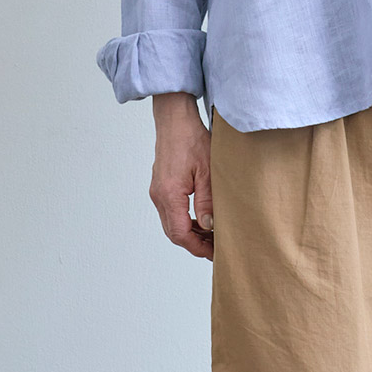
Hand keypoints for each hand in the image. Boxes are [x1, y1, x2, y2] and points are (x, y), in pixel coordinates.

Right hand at [149, 93, 213, 259]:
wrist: (175, 119)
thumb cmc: (191, 139)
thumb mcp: (207, 171)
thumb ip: (206, 202)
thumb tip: (209, 227)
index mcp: (169, 195)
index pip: (181, 234)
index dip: (197, 247)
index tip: (213, 252)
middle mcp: (159, 195)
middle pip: (173, 232)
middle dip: (194, 243)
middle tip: (214, 247)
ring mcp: (157, 191)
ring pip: (170, 223)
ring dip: (189, 232)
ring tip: (210, 234)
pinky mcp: (160, 185)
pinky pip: (169, 211)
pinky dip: (183, 220)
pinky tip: (199, 217)